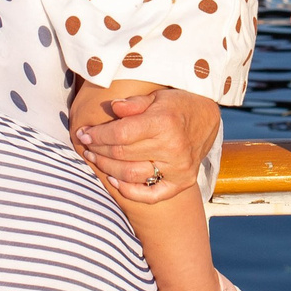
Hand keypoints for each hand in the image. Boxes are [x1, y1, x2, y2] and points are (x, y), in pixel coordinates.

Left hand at [75, 87, 219, 205]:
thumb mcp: (156, 96)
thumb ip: (134, 103)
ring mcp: (178, 168)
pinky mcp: (182, 182)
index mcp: (164, 122)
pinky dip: (128, 191)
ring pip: (130, 174)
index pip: (120, 133)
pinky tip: (114, 180)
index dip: (97, 135)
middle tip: (86, 146)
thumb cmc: (176, 105)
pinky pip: (150, 195)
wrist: (206, 119)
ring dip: (107, 168)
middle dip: (98, 150)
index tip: (83, 133)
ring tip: (96, 159)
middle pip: (122, 154)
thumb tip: (112, 107)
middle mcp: (172, 148)